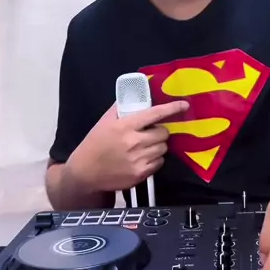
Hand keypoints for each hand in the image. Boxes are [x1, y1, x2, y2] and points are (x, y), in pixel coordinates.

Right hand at [67, 99, 188, 191]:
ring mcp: (138, 160)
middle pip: (163, 133)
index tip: (183, 105)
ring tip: (144, 146)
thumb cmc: (95, 144)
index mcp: (125, 126)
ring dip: (157, 145)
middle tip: (150, 133)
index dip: (172, 108)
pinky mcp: (141, 174)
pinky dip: (155, 159)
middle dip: (159, 132)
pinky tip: (142, 158)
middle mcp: (134, 142)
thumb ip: (121, 108)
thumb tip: (134, 95)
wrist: (86, 172)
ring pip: (163, 148)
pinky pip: (159, 162)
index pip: (154, 114)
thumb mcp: (105, 122)